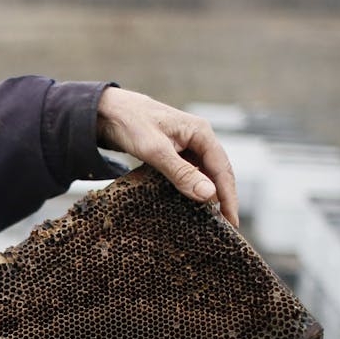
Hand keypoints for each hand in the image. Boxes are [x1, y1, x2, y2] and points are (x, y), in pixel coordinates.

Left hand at [96, 87, 238, 226]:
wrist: (107, 111)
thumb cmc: (130, 123)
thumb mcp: (155, 151)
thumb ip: (181, 173)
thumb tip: (209, 195)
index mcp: (201, 133)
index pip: (222, 169)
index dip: (229, 197)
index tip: (232, 222)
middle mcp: (198, 138)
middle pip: (218, 172)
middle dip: (223, 199)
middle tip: (227, 227)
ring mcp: (187, 145)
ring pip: (204, 174)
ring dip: (209, 196)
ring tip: (212, 221)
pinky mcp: (174, 152)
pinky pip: (190, 173)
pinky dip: (193, 189)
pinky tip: (191, 205)